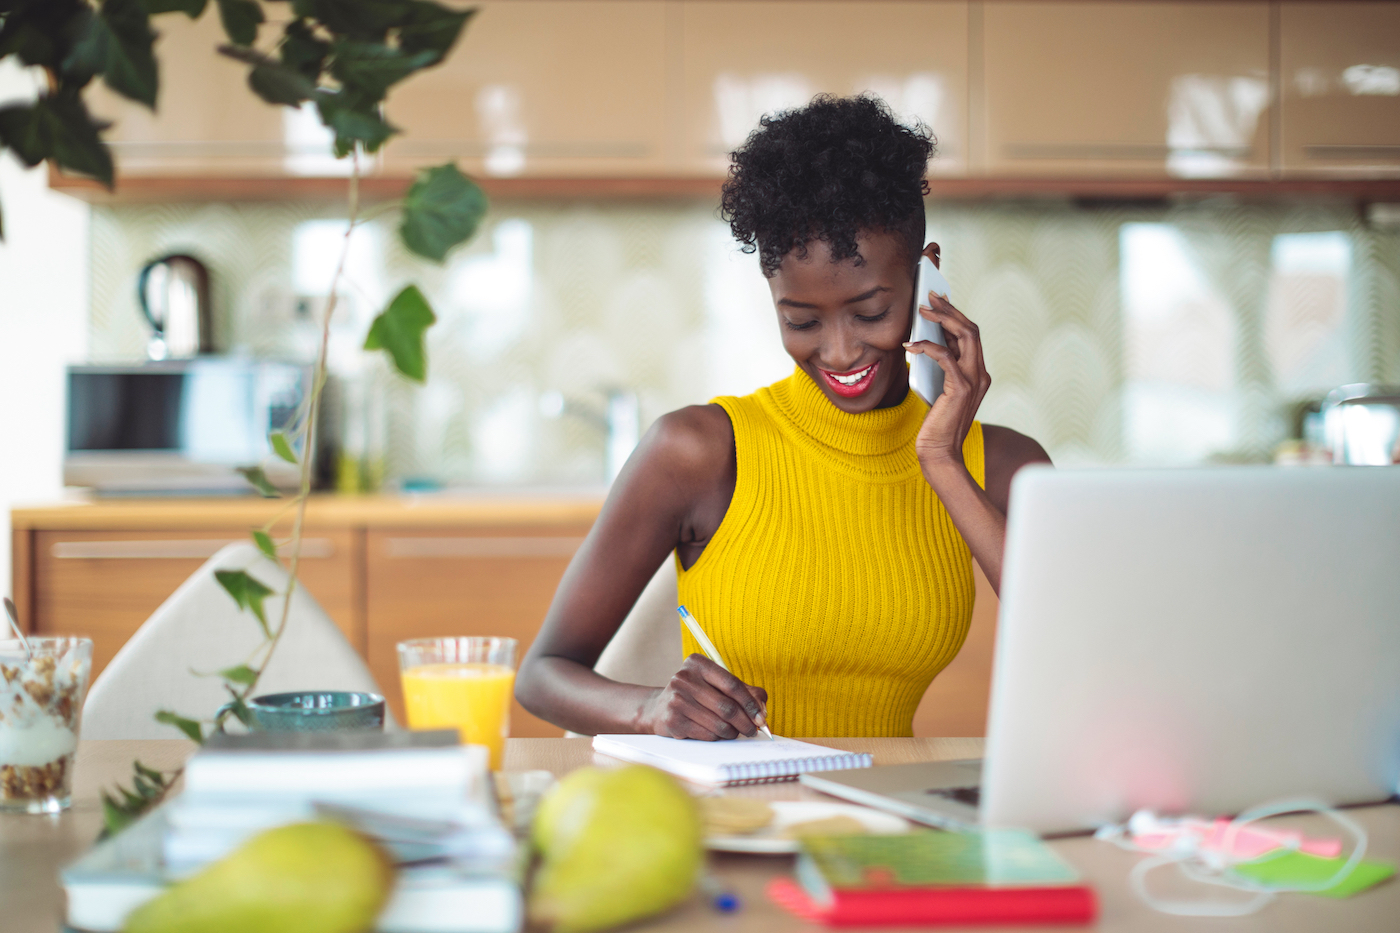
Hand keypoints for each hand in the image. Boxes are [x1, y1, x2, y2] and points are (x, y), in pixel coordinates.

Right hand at [641, 654, 769, 739]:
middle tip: (752, 731)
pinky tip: (715, 734)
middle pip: (726, 706)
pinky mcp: (672, 719)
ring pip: (718, 723)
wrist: (660, 708)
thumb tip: (762, 713)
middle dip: (745, 723)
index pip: (732, 684)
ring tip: (733, 733)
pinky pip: (706, 734)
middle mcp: (684, 678)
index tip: (761, 718)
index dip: (750, 703)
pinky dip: (716, 738)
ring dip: (731, 732)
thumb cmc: (697, 696)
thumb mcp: (718, 686)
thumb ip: (746, 693)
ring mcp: (676, 698)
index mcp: (698, 664)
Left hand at [904, 295, 991, 471]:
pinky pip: (944, 356)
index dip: (955, 315)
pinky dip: (927, 346)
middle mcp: (981, 374)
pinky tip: (910, 345)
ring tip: (922, 310)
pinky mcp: (960, 388)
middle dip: (950, 309)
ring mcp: (974, 380)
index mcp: (978, 374)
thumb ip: (939, 368)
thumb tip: (925, 340)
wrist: (939, 452)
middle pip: (971, 329)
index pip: (970, 336)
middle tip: (930, 296)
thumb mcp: (938, 388)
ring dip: (943, 319)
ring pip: (965, 335)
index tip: (940, 301)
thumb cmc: (935, 424)